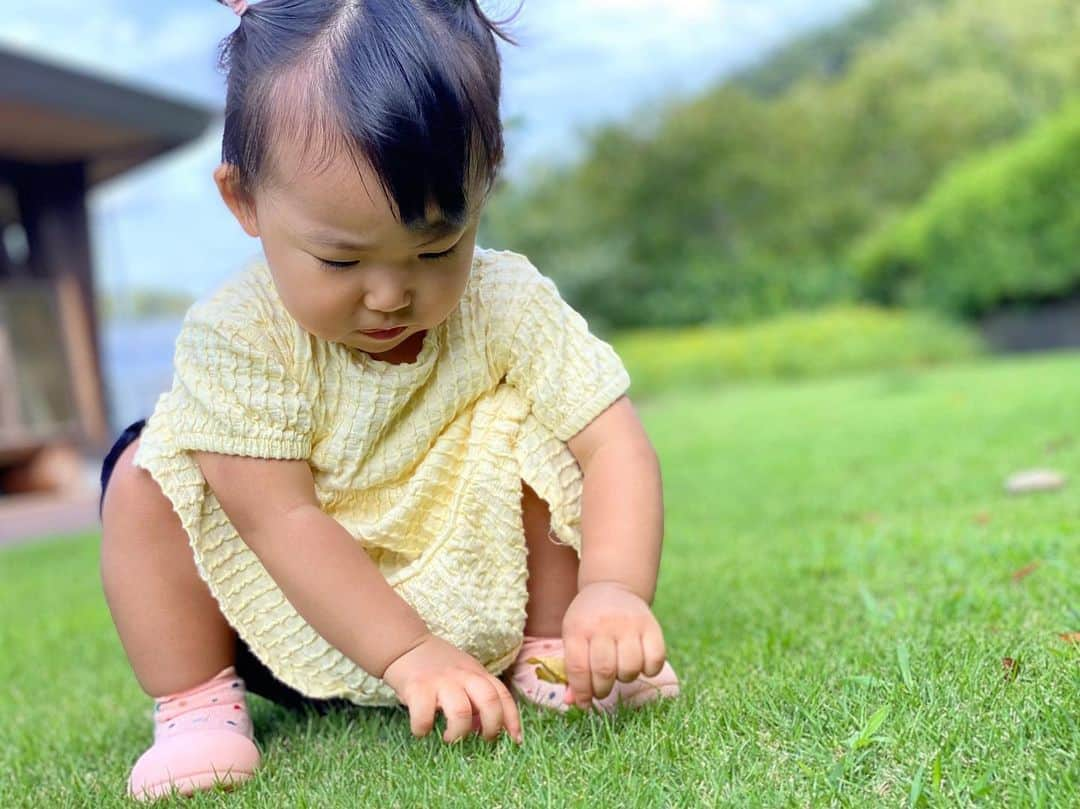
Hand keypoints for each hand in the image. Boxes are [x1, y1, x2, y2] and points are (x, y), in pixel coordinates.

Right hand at [382, 632, 522, 743]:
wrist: (407, 645)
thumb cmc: (438, 667)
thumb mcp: (465, 676)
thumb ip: (477, 697)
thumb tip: (483, 728)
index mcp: (477, 674)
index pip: (503, 695)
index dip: (512, 719)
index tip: (515, 740)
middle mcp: (463, 676)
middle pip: (489, 701)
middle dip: (491, 727)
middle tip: (483, 740)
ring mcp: (441, 681)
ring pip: (461, 712)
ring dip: (458, 732)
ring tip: (450, 738)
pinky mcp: (417, 688)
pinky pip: (424, 716)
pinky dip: (423, 729)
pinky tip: (422, 730)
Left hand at [561, 581, 666, 709]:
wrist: (612, 588)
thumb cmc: (588, 621)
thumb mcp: (573, 637)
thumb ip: (572, 670)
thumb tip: (573, 702)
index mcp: (578, 627)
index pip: (578, 668)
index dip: (582, 692)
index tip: (585, 703)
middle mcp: (604, 624)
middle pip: (604, 671)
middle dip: (602, 689)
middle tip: (602, 689)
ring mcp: (629, 624)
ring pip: (630, 668)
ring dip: (625, 678)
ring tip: (620, 670)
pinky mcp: (651, 626)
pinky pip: (656, 660)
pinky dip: (649, 670)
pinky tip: (640, 664)